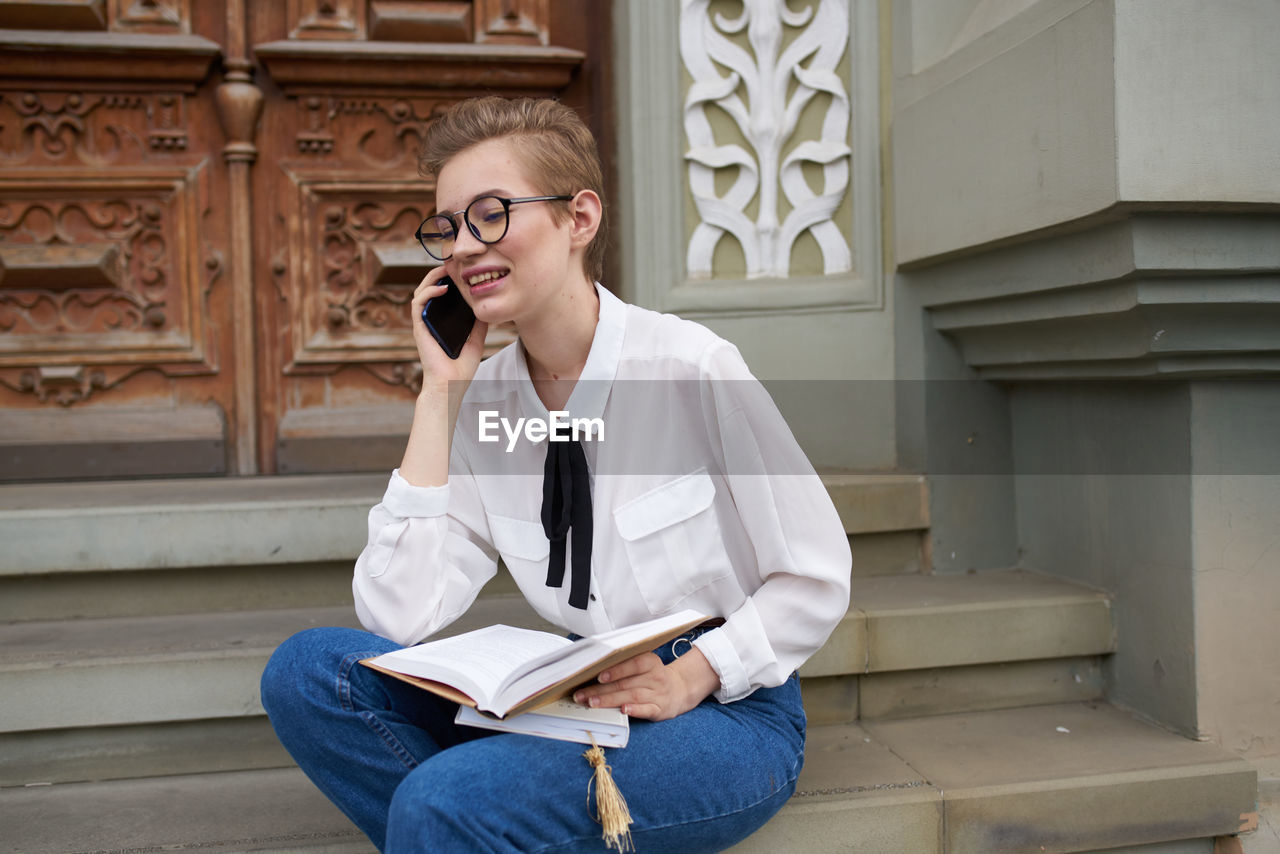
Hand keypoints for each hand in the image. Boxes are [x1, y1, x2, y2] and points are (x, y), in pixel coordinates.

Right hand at [410, 267, 488, 392]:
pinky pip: (418, 304)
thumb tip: (487, 308)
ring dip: (431, 277)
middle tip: (453, 263)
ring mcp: (423, 323)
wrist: (450, 385)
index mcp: (441, 323)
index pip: (442, 295)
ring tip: (446, 269)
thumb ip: (479, 324)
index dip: (448, 280)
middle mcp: (430, 320)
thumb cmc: (461, 369)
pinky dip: (428, 292)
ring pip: (421, 291)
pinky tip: (442, 288)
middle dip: (439, 273)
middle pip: (430, 289)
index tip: (461, 269)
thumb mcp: (476, 341)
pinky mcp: (418, 327)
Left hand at [573, 647, 720, 721]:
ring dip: (611, 700)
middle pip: (626, 683)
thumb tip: (594, 668)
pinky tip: (624, 711)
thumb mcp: (644, 665)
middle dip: (601, 690)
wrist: (679, 690)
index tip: (598, 676)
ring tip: (592, 703)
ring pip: (632, 697)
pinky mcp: (661, 709)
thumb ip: (624, 664)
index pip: (633, 664)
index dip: (616, 670)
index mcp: (650, 662)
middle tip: (582, 695)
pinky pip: (648, 710)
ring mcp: (659, 694)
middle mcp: (656, 677)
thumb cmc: (652, 677)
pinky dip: (636, 711)